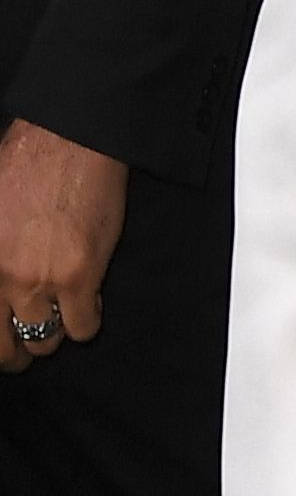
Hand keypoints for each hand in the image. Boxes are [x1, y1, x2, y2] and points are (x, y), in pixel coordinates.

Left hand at [0, 120, 127, 371]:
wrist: (66, 142)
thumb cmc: (19, 168)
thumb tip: (1, 292)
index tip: (5, 339)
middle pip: (4, 348)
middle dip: (16, 352)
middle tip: (25, 344)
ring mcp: (37, 281)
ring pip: (45, 340)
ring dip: (53, 331)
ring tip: (59, 309)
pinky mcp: (79, 279)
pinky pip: (84, 328)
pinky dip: (87, 320)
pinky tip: (87, 298)